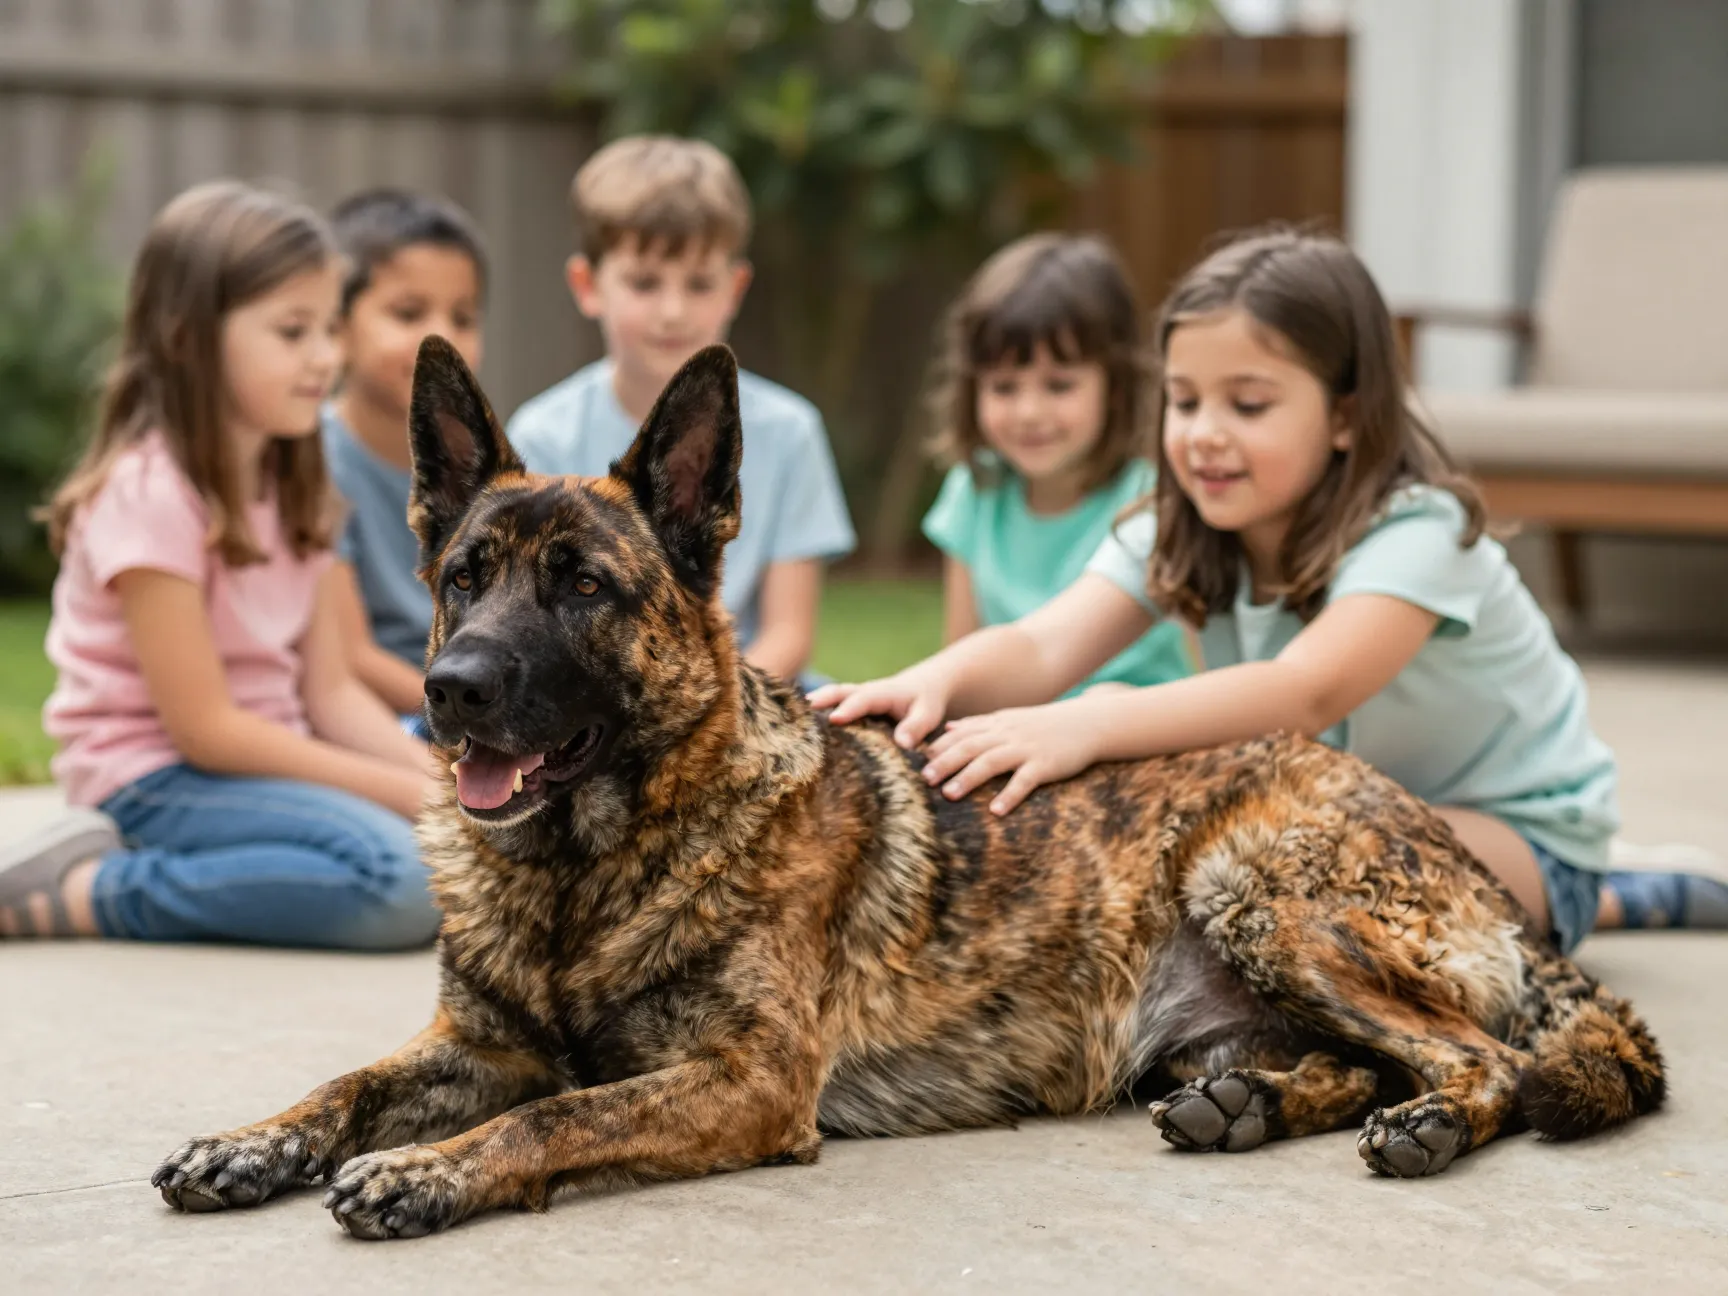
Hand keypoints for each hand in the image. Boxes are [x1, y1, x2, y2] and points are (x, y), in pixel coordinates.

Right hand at [807, 667, 951, 748]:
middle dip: (821, 700)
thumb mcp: (929, 713)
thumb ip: (916, 727)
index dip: (850, 708)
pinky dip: (815, 713)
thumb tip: (902, 743)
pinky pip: (830, 706)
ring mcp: (854, 698)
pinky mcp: (849, 707)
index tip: (836, 719)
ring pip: (830, 698)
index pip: (864, 698)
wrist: (921, 688)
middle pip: (839, 692)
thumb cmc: (925, 703)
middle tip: (800, 712)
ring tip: (791, 721)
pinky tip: (797, 729)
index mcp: (884, 692)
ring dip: (813, 706)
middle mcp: (864, 692)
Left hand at [921, 700, 1099, 814]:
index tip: (913, 761)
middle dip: (945, 762)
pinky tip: (996, 811)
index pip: (961, 733)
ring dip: (969, 777)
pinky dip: (1010, 795)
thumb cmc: (1043, 726)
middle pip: (970, 746)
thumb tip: (947, 729)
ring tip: (949, 795)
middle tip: (923, 779)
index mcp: (996, 725)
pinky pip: (1026, 780)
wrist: (1088, 723)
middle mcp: (1007, 735)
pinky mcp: (1046, 764)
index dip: (937, 747)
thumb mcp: (1008, 719)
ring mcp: (1027, 749)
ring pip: (992, 761)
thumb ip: (978, 725)